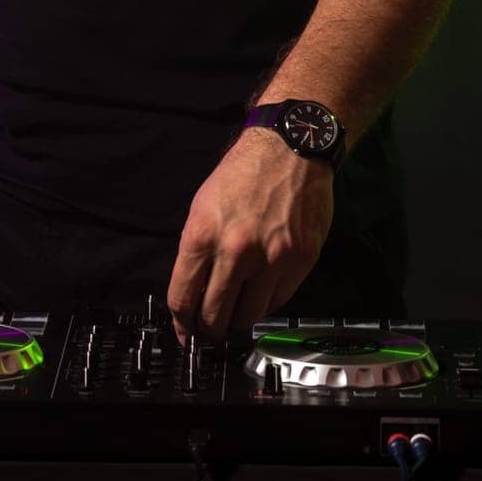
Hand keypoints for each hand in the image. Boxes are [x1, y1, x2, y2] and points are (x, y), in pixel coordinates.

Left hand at [166, 128, 333, 343]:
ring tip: (236, 314)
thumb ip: (197, 251)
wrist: (290, 148)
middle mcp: (235, 250)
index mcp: (203, 234)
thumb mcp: (203, 205)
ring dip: (238, 321)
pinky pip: (277, 303)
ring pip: (247, 317)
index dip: (182, 323)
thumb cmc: (244, 173)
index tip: (185, 332)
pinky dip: (265, 304)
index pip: (183, 297)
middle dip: (208, 330)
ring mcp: (271, 258)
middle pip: (213, 315)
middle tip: (210, 330)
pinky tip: (260, 294)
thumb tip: (191, 293)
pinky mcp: (299, 261)